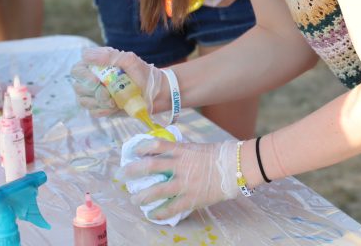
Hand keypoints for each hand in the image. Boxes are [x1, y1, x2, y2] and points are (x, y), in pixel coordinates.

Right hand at [69, 47, 168, 116]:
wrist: (156, 93)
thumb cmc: (143, 73)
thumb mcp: (130, 60)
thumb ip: (110, 56)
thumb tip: (85, 55)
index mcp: (97, 66)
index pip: (77, 69)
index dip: (82, 76)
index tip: (96, 81)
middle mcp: (93, 80)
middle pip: (78, 87)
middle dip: (94, 92)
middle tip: (109, 94)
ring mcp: (96, 95)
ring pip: (83, 101)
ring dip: (99, 102)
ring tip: (115, 101)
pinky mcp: (101, 108)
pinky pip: (93, 112)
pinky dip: (103, 111)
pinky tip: (115, 107)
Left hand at [117, 140, 242, 217]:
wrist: (238, 166)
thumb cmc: (221, 154)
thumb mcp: (199, 147)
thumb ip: (184, 151)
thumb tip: (170, 152)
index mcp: (183, 150)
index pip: (157, 145)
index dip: (142, 147)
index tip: (133, 151)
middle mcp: (180, 165)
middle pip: (150, 166)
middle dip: (133, 171)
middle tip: (122, 175)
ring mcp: (185, 182)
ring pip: (157, 190)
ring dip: (143, 196)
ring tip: (135, 199)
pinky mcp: (192, 198)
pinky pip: (171, 207)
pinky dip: (160, 212)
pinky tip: (153, 215)